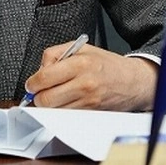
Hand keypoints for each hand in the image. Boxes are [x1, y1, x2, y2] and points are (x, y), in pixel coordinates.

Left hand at [23, 42, 157, 110]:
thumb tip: (39, 70)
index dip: (33, 83)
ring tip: (56, 95)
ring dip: (49, 106)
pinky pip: (65, 116)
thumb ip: (55, 54)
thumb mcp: (81, 48)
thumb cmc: (107, 64)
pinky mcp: (90, 114)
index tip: (33, 83)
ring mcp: (87, 101)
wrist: (132, 81)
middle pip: (45, 99)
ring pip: (53, 111)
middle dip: (38, 97)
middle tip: (41, 92)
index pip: (44, 78)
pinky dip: (61, 111)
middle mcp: (84, 84)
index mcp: (80, 63)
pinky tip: (66, 102)